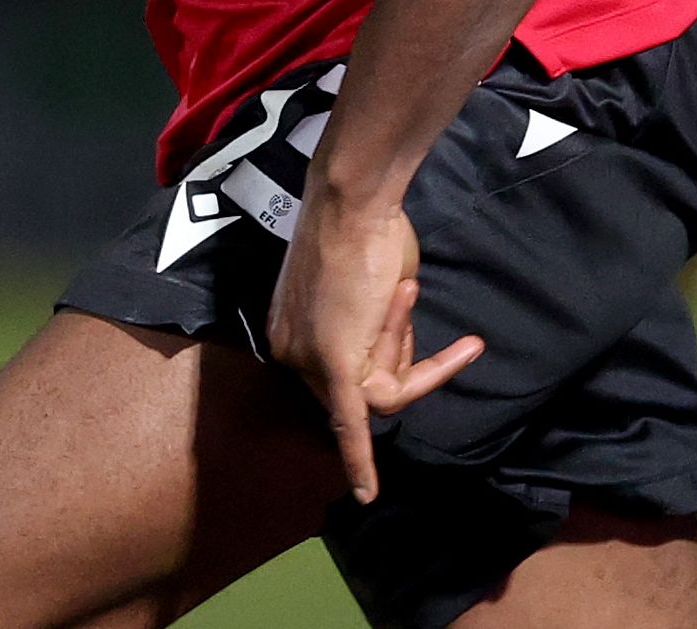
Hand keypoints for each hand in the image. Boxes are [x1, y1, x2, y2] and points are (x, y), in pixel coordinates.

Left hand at [265, 190, 483, 502]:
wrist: (357, 202)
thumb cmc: (367, 234)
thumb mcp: (367, 292)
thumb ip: (370, 332)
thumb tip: (392, 354)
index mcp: (290, 337)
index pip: (348, 374)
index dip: (387, 345)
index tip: (396, 303)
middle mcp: (291, 355)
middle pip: (365, 386)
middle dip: (397, 347)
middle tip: (400, 293)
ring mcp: (310, 362)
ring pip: (383, 391)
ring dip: (405, 342)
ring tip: (402, 288)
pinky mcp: (334, 365)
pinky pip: (351, 423)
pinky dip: (361, 460)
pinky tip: (366, 494)